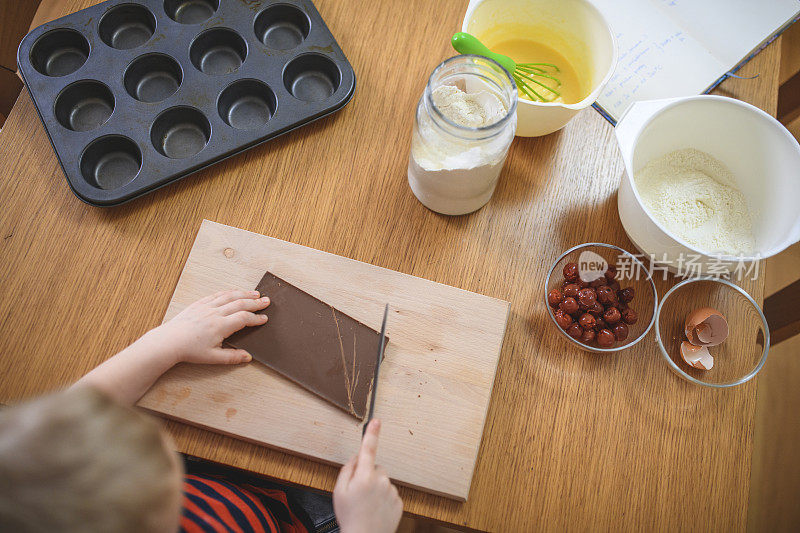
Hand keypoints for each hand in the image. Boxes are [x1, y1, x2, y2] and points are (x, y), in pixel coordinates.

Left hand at [146, 289, 269, 364]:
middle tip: (266, 301)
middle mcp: (215, 313)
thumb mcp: (213, 358)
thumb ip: (232, 357)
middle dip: (255, 302)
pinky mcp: (199, 304)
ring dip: (244, 293)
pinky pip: (217, 295)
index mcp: (220, 326)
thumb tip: (247, 357)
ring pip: (229, 296)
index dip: (256, 318)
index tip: (264, 319)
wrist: (169, 342)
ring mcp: (207, 306)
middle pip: (240, 304)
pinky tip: (234, 292)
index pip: (244, 319)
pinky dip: (228, 292)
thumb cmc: (189, 350)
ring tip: (255, 293)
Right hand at [333, 420, 402, 532]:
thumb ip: (346, 470)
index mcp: (364, 477)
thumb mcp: (338, 492)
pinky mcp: (399, 501)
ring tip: (367, 505)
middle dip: (367, 475)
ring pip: (383, 481)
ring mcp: (391, 491)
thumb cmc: (349, 517)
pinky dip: (383, 498)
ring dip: (376, 488)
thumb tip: (356, 458)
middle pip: (375, 468)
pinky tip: (376, 509)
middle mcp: (381, 481)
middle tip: (358, 493)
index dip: (372, 433)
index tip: (376, 420)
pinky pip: (390, 493)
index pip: (368, 449)